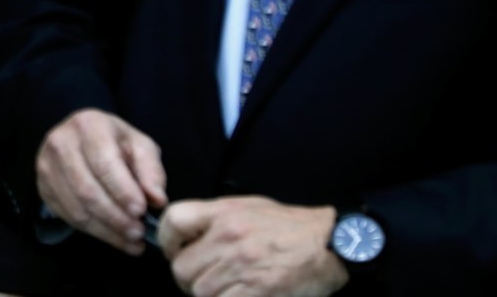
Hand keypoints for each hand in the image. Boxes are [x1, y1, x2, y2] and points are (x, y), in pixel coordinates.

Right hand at [35, 108, 167, 254]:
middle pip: (87, 190)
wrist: (82, 140)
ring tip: (131, 239)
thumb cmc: (116, 143)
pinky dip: (94, 232)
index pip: (104, 163)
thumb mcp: (139, 146)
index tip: (141, 211)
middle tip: (138, 232)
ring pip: (77, 208)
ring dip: (106, 230)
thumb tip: (157, 200)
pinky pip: (68, 217)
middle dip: (116, 217)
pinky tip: (114, 236)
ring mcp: (46, 165)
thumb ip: (151, 170)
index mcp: (88, 125)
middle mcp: (61, 142)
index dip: (122, 191)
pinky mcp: (43, 186)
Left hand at [160, 197, 345, 296]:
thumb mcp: (248, 207)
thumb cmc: (289, 226)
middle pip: (182, 267)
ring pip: (200, 292)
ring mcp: (242, 266)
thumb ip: (215, 219)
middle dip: (188, 279)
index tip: (173, 252)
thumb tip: (187, 236)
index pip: (173, 220)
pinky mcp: (258, 291)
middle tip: (203, 280)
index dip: (166, 241)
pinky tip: (237, 296)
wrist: (331, 243)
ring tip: (224, 290)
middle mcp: (229, 237)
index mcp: (224, 212)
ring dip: (208, 295)